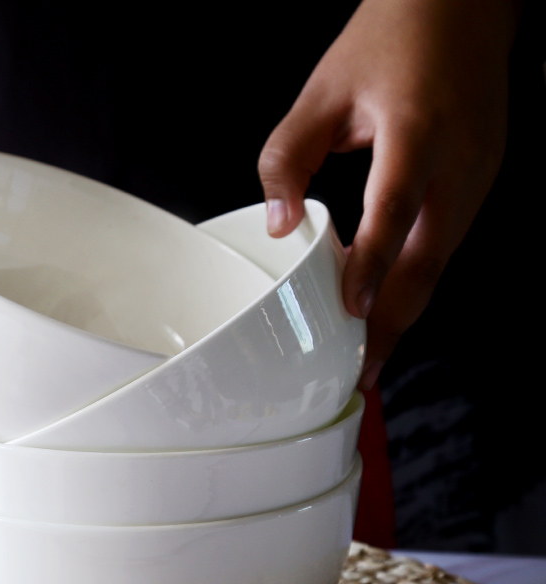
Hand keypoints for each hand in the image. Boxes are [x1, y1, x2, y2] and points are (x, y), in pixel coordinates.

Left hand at [258, 0, 519, 388]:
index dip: (371, 267)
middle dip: (393, 323)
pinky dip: (416, 280)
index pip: (394, 212)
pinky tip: (389, 303)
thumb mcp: (321, 90)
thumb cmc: (388, 39)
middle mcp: (460, 162)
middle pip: (428, 261)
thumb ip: (287, 157)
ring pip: (440, 262)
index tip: (349, 315)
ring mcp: (478, 176)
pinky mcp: (479, 182)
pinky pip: (446, 244)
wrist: (462, 5)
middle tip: (363, 371)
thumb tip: (279, 224)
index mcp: (417, 132)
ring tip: (370, 354)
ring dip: (405, 311)